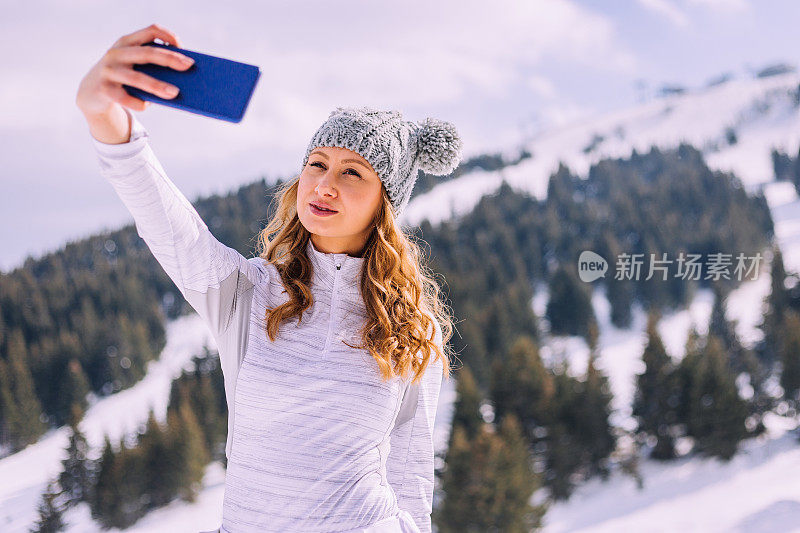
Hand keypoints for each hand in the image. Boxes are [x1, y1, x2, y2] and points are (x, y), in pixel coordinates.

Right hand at [76, 23, 193, 118]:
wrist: (91, 92)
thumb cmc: (123, 78)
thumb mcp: (134, 66)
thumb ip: (152, 67)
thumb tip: (182, 80)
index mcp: (127, 42)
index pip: (150, 31)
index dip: (168, 36)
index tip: (182, 46)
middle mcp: (116, 53)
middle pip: (147, 53)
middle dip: (170, 59)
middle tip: (189, 66)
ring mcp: (108, 71)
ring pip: (137, 78)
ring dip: (157, 86)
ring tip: (175, 93)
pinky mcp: (103, 89)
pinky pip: (124, 97)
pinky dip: (138, 102)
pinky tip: (146, 105)